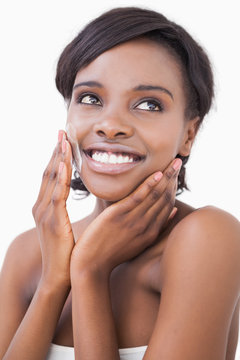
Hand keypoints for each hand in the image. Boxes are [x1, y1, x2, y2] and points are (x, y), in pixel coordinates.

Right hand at [32, 130, 73, 285]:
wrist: (58, 277)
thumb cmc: (65, 252)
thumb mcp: (63, 226)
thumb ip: (63, 210)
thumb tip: (73, 198)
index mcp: (44, 207)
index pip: (51, 176)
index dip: (57, 157)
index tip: (64, 140)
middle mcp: (41, 207)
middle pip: (49, 173)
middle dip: (56, 151)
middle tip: (62, 132)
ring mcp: (45, 213)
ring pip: (52, 180)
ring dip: (58, 158)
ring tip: (64, 140)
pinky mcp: (53, 221)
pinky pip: (57, 195)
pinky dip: (60, 177)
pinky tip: (64, 163)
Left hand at [70, 158, 181, 276]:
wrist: (92, 265)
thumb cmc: (112, 253)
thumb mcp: (138, 243)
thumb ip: (155, 227)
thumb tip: (172, 211)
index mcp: (150, 233)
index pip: (167, 206)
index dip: (173, 188)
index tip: (176, 174)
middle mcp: (146, 226)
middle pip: (164, 198)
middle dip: (173, 179)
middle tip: (179, 161)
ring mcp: (133, 220)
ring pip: (154, 196)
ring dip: (166, 177)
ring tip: (174, 162)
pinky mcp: (118, 215)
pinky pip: (138, 197)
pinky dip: (149, 185)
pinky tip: (157, 174)